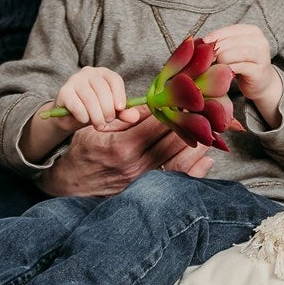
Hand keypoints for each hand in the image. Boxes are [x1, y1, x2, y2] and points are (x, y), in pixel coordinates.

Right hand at [39, 110, 211, 197]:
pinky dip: (194, 168)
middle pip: (174, 140)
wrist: (70, 186)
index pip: (159, 124)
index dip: (178, 108)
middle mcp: (136, 165)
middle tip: (211, 107)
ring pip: (179, 158)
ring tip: (213, 127)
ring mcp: (143, 180)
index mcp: (123, 147)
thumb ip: (124, 118)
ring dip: (198, 142)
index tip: (191, 95)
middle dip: (194, 121)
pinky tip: (207, 157)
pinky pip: (176, 178)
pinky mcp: (147, 189)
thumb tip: (152, 107)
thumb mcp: (96, 129)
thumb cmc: (83, 152)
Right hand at [53, 66, 134, 131]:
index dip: (119, 95)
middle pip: (103, 90)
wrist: (68, 117)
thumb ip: (123, 112)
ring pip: (90, 99)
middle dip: (108, 109)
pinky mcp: (64, 91)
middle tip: (108, 121)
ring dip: (96, 115)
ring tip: (99, 125)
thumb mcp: (110, 111)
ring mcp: (74, 80)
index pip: (114, 80)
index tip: (120, 109)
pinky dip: (83, 116)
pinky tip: (84, 120)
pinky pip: (76, 105)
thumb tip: (135, 116)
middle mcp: (89, 72)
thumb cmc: (92, 110)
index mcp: (103, 73)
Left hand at [206, 24, 281, 119]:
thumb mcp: (234, 49)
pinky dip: (229, 69)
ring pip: (236, 53)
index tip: (204, 42)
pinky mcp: (259, 70)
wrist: (261, 82)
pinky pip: (240, 67)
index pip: (231, 30)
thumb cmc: (244, 63)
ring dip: (222, 59)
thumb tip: (203, 42)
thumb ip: (223, 43)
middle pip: (232, 41)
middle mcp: (260, 41)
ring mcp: (262, 56)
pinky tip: (223, 72)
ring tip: (214, 65)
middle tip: (207, 58)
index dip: (216, 35)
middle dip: (217, 49)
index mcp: (253, 31)